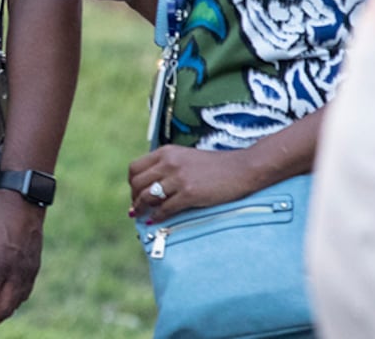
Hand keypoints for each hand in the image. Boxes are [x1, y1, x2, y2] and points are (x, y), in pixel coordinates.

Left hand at [128, 145, 262, 220]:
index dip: (132, 183)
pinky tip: (156, 221)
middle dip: (134, 197)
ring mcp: (179, 178)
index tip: (135, 193)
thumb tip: (149, 185)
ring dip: (142, 209)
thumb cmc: (215, 166)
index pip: (135, 168)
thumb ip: (167, 166)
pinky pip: (165, 208)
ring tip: (142, 216)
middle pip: (138, 183)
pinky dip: (158, 217)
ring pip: (148, 196)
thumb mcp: (185, 158)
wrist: (242, 169)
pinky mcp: (190, 194)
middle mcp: (169, 163)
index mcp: (166, 152)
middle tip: (137, 208)